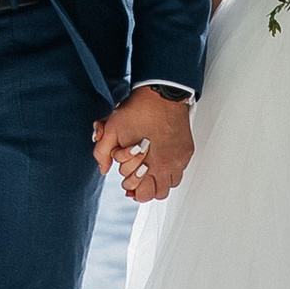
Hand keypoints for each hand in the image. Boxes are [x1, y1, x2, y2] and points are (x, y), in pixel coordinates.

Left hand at [92, 84, 193, 202]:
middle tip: (139, 176)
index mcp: (149, 165)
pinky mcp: (187, 150)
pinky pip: (181, 169)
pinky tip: (161, 157)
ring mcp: (179, 158)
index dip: (133, 189)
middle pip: (159, 193)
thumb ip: (102, 153)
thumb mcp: (111, 130)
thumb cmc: (138, 110)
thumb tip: (103, 169)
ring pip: (172, 183)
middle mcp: (168, 164)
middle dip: (147, 188)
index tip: (129, 182)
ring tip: (151, 168)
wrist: (160, 94)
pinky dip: (171, 168)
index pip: (144, 194)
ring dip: (161, 179)